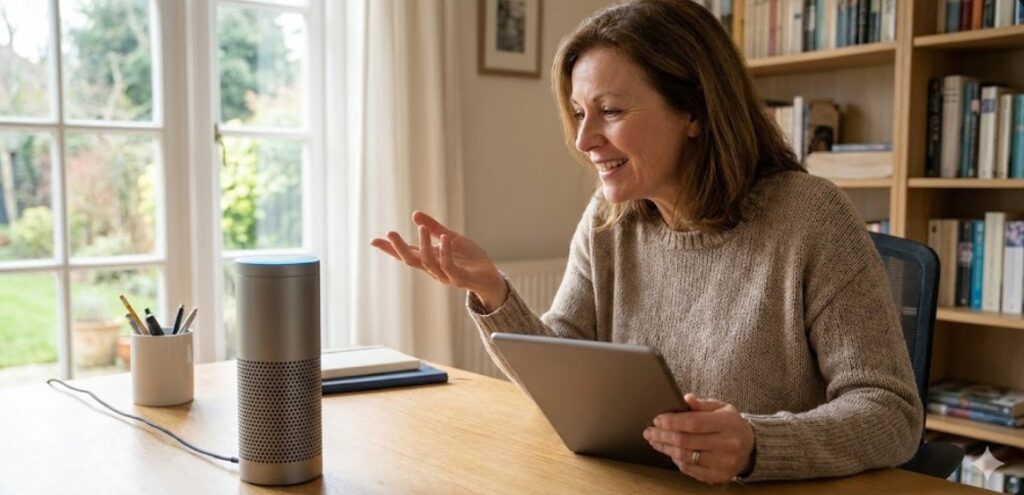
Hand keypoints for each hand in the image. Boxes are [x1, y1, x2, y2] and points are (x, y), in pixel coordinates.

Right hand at [370, 211, 508, 310]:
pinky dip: (445, 252)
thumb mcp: (451, 238)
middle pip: (411, 261)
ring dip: (424, 245)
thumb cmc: (469, 260)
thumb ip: (435, 228)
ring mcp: (446, 275)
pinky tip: (445, 238)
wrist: (490, 278)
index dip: (390, 248)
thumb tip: (415, 214)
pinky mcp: (460, 278)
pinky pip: (449, 267)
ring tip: (422, 228)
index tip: (374, 241)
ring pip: (428, 263)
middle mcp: (434, 270)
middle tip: (390, 233)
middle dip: (399, 248)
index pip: (407, 254)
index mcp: (430, 260)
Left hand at [643, 393, 754, 483]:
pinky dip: (677, 461)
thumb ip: (702, 404)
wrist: (751, 446)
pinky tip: (670, 452)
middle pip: (686, 441)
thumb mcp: (721, 407)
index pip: (694, 423)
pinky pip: (691, 470)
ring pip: (686, 457)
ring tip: (655, 441)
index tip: (657, 420)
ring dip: (666, 449)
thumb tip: (685, 398)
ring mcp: (724, 463)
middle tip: (649, 432)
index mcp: (727, 424)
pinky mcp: (720, 476)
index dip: (672, 422)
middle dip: (663, 436)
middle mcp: (728, 444)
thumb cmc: (730, 423)